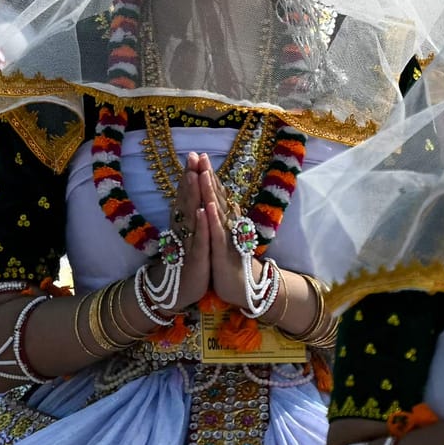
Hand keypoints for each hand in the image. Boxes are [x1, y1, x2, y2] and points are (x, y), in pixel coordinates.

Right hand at [163, 154, 213, 314]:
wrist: (177, 293)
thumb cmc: (186, 264)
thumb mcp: (189, 239)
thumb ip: (188, 218)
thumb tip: (191, 198)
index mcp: (184, 226)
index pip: (187, 196)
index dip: (190, 176)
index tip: (194, 155)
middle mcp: (183, 231)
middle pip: (187, 200)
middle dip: (190, 178)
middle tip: (192, 156)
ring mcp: (188, 244)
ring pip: (190, 215)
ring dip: (192, 194)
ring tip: (194, 174)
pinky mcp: (195, 259)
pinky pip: (198, 240)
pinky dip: (200, 225)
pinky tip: (200, 211)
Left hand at [200, 159, 260, 309]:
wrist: (244, 289)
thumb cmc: (230, 263)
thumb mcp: (224, 238)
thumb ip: (223, 219)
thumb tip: (222, 200)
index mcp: (226, 222)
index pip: (216, 194)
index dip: (208, 175)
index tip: (200, 156)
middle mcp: (227, 226)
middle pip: (217, 197)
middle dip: (208, 176)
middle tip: (202, 155)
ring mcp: (226, 239)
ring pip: (217, 212)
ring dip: (210, 192)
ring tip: (203, 172)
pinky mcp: (221, 254)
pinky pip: (216, 235)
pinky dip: (212, 220)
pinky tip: (207, 207)